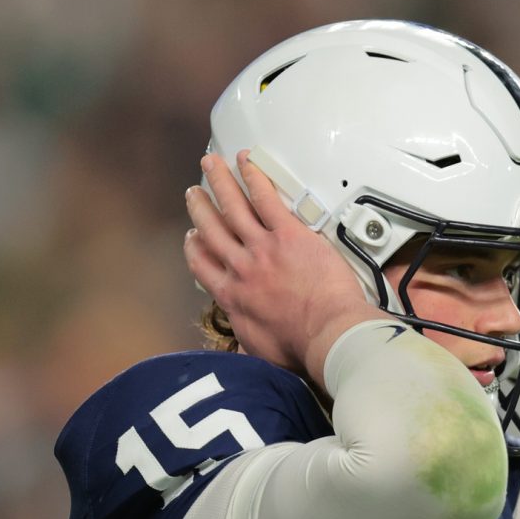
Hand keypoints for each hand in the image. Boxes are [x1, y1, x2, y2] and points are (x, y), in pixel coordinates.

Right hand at [184, 151, 382, 384]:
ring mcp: (263, 248)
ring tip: (211, 163)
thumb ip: (247, 344)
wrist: (327, 336)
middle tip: (194, 193)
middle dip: (201, 207)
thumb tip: (242, 356)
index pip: (203, 265)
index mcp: (233, 297)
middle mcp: (242, 268)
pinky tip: (246, 161)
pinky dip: (254, 177)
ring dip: (220, 182)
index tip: (192, 236)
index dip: (194, 247)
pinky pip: (266, 199)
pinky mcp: (288, 234)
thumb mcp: (261, 353)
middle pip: (212, 229)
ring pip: (233, 207)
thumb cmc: (302, 347)